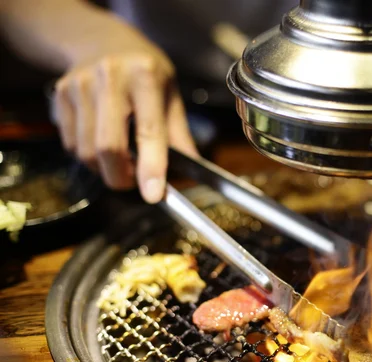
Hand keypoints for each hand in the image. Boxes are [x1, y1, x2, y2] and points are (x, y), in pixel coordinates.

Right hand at [54, 46, 198, 202]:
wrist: (103, 40)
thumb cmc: (146, 72)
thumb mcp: (171, 95)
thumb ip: (180, 136)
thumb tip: (193, 171)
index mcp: (146, 77)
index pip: (149, 131)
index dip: (151, 167)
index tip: (153, 195)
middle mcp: (110, 77)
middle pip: (108, 147)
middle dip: (120, 177)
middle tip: (133, 183)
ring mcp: (80, 84)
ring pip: (86, 151)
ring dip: (104, 169)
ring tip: (120, 159)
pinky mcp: (61, 93)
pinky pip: (70, 144)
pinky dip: (87, 156)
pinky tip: (100, 141)